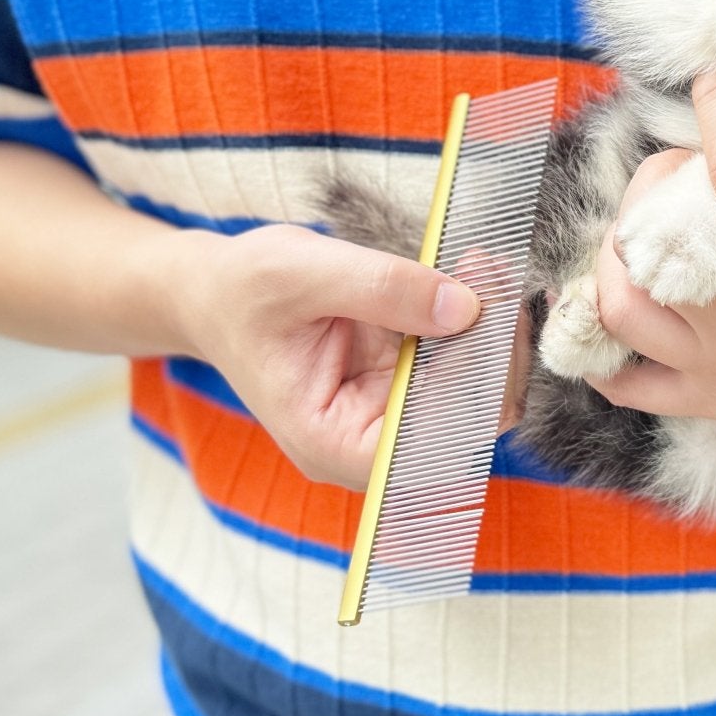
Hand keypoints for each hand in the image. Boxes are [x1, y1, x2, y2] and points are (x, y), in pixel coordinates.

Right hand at [166, 224, 480, 488]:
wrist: (219, 292)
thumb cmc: (242, 290)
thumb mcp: (300, 272)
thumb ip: (382, 288)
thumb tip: (464, 307)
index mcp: (332, 443)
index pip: (431, 442)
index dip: (474, 384)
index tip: (488, 310)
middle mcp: (369, 444)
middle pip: (469, 424)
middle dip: (495, 353)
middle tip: (495, 277)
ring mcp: (393, 415)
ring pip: (478, 396)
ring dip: (496, 336)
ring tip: (488, 270)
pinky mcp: (408, 383)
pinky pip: (465, 367)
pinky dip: (482, 325)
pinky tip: (482, 280)